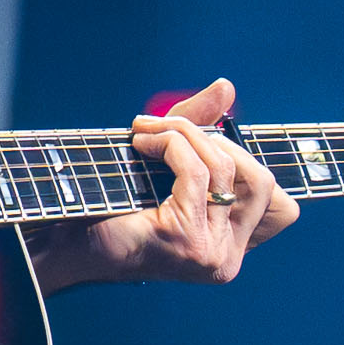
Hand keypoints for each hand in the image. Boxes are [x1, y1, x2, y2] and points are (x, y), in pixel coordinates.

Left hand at [22, 78, 296, 295]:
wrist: (61, 236)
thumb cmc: (109, 200)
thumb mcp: (165, 156)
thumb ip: (199, 124)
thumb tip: (227, 86)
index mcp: (231, 247)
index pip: (282, 206)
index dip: (247, 161)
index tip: (200, 142)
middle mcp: (228, 259)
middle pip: (260, 181)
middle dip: (214, 139)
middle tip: (165, 128)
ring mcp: (212, 255)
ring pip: (226, 169)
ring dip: (184, 135)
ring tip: (147, 132)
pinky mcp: (188, 243)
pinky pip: (196, 173)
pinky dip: (169, 145)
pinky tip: (140, 143)